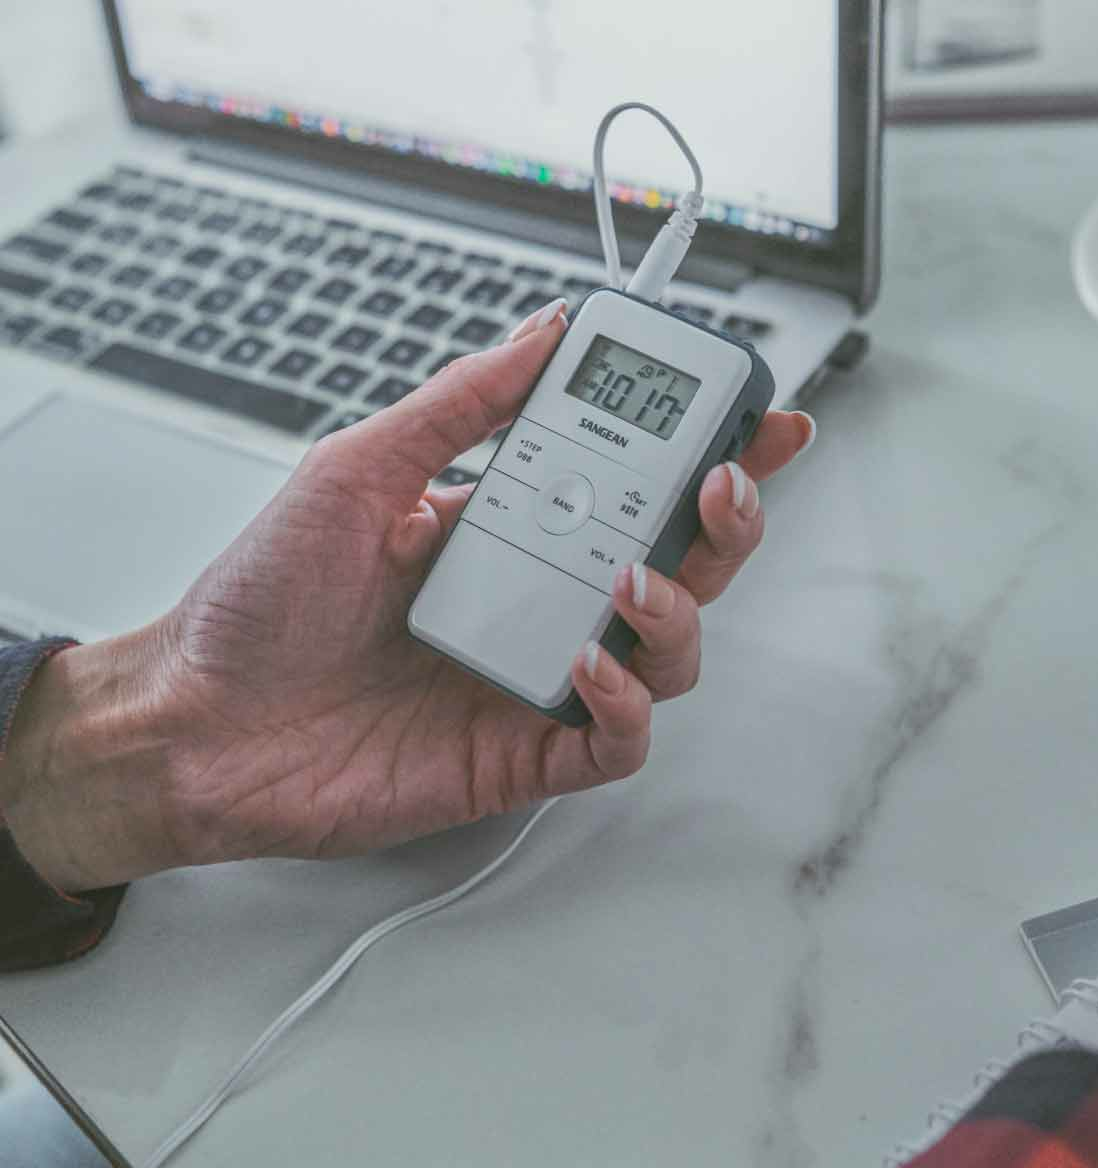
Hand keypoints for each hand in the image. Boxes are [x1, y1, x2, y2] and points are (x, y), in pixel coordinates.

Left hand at [1, 299, 814, 890]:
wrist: (197, 721)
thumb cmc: (263, 598)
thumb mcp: (358, 470)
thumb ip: (458, 406)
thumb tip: (542, 332)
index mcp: (511, 529)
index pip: (633, 485)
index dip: (707, 452)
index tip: (752, 413)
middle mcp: (538, 602)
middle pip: (678, 565)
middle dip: (726, 522)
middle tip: (724, 482)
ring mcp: (536, 680)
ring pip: (667, 653)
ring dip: (678, 611)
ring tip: (631, 577)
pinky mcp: (522, 756)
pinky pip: (616, 742)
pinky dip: (624, 705)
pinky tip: (586, 666)